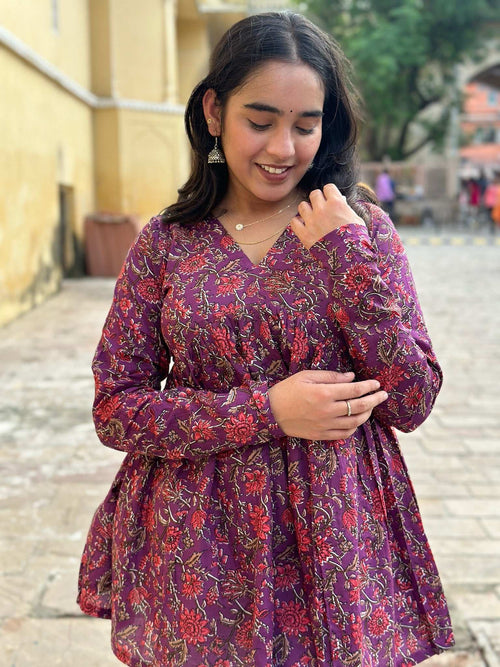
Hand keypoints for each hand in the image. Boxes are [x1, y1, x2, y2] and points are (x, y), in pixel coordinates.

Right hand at [268, 370, 387, 440]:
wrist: (270, 412)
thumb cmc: (287, 390)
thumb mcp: (306, 376)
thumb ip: (330, 377)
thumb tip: (351, 377)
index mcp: (324, 393)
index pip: (354, 390)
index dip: (368, 386)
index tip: (377, 383)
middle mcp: (327, 410)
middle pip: (359, 406)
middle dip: (374, 400)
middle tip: (383, 395)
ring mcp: (325, 425)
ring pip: (355, 422)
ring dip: (367, 414)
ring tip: (371, 407)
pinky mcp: (321, 435)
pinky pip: (344, 434)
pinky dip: (354, 428)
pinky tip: (357, 421)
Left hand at [291, 183, 364, 248]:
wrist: (349, 259)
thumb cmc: (356, 239)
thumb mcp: (356, 219)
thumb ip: (346, 208)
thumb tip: (340, 201)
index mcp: (336, 203)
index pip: (328, 188)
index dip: (329, 193)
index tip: (330, 199)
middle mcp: (322, 210)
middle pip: (314, 194)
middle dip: (318, 199)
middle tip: (321, 208)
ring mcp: (311, 222)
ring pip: (302, 206)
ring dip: (307, 210)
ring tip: (312, 217)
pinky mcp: (304, 234)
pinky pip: (294, 221)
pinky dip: (298, 223)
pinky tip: (304, 226)